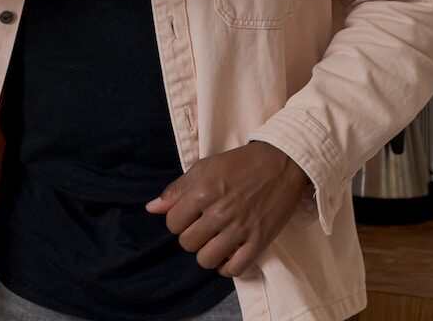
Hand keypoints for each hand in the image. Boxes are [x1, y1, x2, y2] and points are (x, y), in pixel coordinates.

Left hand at [146, 142, 311, 277]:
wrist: (280, 163)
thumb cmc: (239, 164)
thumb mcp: (203, 168)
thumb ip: (176, 190)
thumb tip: (152, 208)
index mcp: (202, 193)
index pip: (172, 224)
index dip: (178, 221)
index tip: (190, 216)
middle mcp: (219, 213)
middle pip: (187, 243)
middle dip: (191, 237)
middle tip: (203, 228)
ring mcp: (240, 229)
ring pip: (206, 260)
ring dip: (207, 254)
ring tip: (214, 243)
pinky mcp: (260, 241)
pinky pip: (235, 269)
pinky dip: (227, 268)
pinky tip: (228, 257)